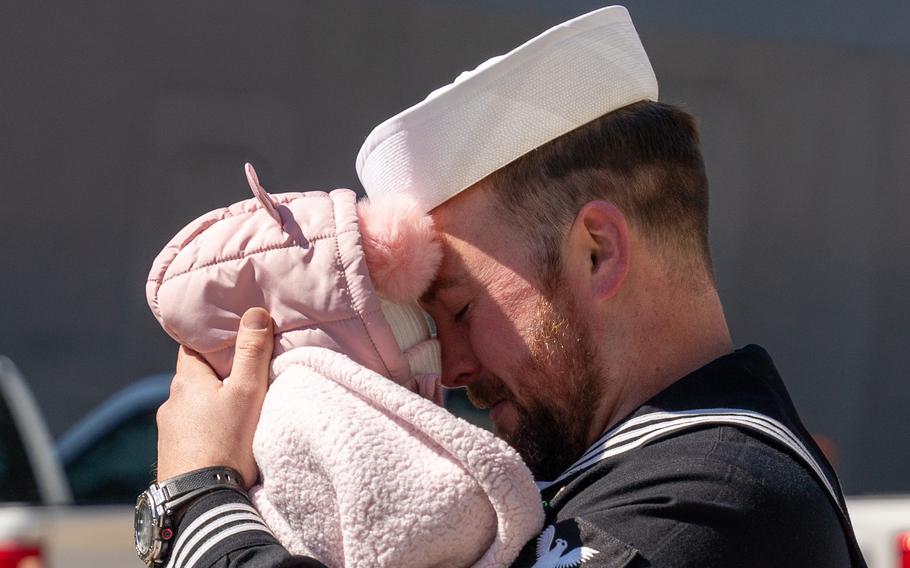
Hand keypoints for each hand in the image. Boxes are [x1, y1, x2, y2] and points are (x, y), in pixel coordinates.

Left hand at [156, 307, 273, 487]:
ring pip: (190, 408)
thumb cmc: (226, 441)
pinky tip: (219, 441)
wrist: (200, 501)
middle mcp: (170, 403)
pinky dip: (203, 431)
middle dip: (214, 377)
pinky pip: (188, 434)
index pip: (192, 348)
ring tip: (233, 414)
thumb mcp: (247, 392)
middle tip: (241, 378)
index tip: (230, 340)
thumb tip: (254, 313)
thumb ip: (252, 353)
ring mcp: (167, 432)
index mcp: (186, 381)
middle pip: (193, 379)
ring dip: (207, 407)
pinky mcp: (171, 457)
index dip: (210, 341)